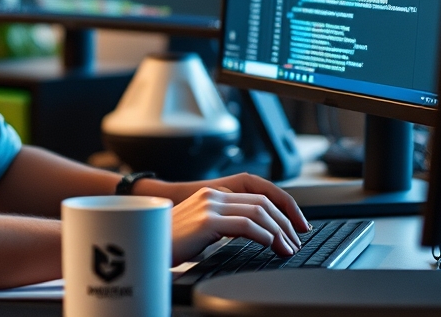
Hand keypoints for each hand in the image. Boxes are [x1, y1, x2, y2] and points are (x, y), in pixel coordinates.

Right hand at [163, 186, 302, 263]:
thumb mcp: (202, 228)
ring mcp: (210, 206)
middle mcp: (213, 195)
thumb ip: (223, 224)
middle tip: (295, 241)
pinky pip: (246, 225)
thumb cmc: (170, 243)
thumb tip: (253, 233)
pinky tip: (271, 246)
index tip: (293, 228)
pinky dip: (265, 235)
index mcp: (212, 194)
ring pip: (258, 212)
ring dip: (279, 231)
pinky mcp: (207, 221)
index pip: (257, 195)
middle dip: (285, 222)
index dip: (281, 210)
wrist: (145, 247)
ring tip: (287, 248)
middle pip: (262, 202)